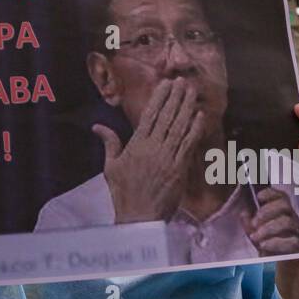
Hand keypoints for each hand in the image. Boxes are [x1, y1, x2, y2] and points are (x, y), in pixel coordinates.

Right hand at [93, 79, 207, 222]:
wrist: (139, 216)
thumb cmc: (123, 192)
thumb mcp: (110, 166)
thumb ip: (109, 143)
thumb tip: (97, 126)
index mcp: (136, 144)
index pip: (150, 115)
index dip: (159, 98)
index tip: (166, 84)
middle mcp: (153, 147)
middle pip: (167, 117)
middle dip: (176, 97)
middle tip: (183, 81)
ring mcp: (168, 157)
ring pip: (179, 127)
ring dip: (187, 108)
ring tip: (193, 92)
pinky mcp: (179, 168)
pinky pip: (188, 145)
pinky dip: (195, 129)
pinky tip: (200, 116)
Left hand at [244, 187, 298, 255]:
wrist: (294, 278)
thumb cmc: (278, 256)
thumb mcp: (261, 239)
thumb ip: (252, 227)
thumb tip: (243, 214)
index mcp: (288, 218)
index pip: (283, 198)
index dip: (271, 194)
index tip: (259, 197)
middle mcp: (297, 224)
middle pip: (285, 206)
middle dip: (267, 211)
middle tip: (254, 223)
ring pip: (288, 222)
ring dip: (268, 228)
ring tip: (255, 237)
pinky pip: (293, 242)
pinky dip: (275, 242)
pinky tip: (264, 246)